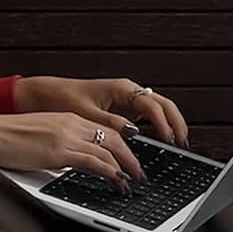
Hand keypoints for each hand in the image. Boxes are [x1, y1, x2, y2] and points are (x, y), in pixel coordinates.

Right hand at [0, 109, 146, 192]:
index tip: (130, 157)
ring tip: (132, 181)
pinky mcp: (59, 151)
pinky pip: (94, 162)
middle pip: (114, 137)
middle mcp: (72, 124)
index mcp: (68, 118)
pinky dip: (111, 173)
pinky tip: (117, 182)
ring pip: (109, 150)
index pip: (105, 129)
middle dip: (131, 156)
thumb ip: (60, 144)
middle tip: (139, 172)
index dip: (122, 145)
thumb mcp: (41, 136)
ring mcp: (66, 136)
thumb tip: (73, 162)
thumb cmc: (8, 137)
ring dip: (125, 167)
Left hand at [13, 76, 189, 148]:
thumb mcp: (88, 115)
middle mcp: (129, 91)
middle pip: (163, 104)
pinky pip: (149, 114)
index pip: (152, 105)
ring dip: (170, 123)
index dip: (164, 123)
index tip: (169, 140)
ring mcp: (128, 98)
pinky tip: (162, 139)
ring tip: (178, 143)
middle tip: (183, 143)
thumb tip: (134, 132)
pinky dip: (159, 125)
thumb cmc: (65, 99)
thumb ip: (111, 124)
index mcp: (122, 88)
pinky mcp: (124, 106)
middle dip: (176, 122)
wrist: (49, 94)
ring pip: (159, 108)